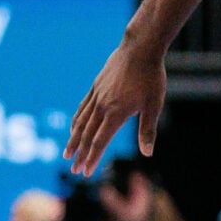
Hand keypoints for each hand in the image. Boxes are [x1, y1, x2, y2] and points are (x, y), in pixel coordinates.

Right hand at [67, 39, 167, 173]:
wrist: (140, 48)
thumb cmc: (150, 77)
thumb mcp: (154, 105)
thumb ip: (147, 130)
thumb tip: (147, 153)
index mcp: (116, 114)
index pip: (100, 142)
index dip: (92, 159)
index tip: (85, 172)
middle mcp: (102, 106)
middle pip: (87, 135)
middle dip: (80, 155)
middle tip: (73, 170)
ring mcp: (97, 95)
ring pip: (81, 122)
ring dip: (73, 140)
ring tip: (67, 153)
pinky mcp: (96, 86)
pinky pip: (83, 107)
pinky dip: (76, 120)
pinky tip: (73, 127)